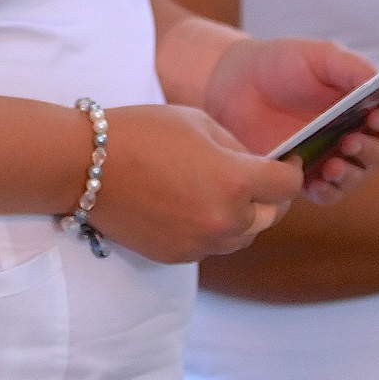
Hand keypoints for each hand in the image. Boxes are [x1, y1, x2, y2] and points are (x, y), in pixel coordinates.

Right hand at [88, 105, 304, 263]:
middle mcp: (224, 219)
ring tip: (224, 192)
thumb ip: (237, 147)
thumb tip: (257, 164)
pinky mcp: (178, 256)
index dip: (292, 171)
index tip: (287, 163)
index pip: (287, 187)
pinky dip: (213, 230)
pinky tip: (195, 206)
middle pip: (271, 217)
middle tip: (259, 179)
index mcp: (235, 180)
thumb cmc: (142, 133)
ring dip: (243, 217)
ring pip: (243, 236)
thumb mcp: (200, 123)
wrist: (86, 166)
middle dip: (269, 196)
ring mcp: (200, 243)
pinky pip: (212, 247)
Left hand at [200, 35, 378, 202]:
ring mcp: (332, 156)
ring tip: (332, 162)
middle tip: (350, 140)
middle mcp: (356, 132)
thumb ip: (353, 68)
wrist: (231, 83)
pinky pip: (329, 194)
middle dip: (374, 150)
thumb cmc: (280, 63)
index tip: (377, 117)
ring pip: (359, 177)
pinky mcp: (306, 176)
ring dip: (353, 173)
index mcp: (368, 103)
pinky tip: (319, 179)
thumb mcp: (318, 56)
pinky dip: (330, 191)